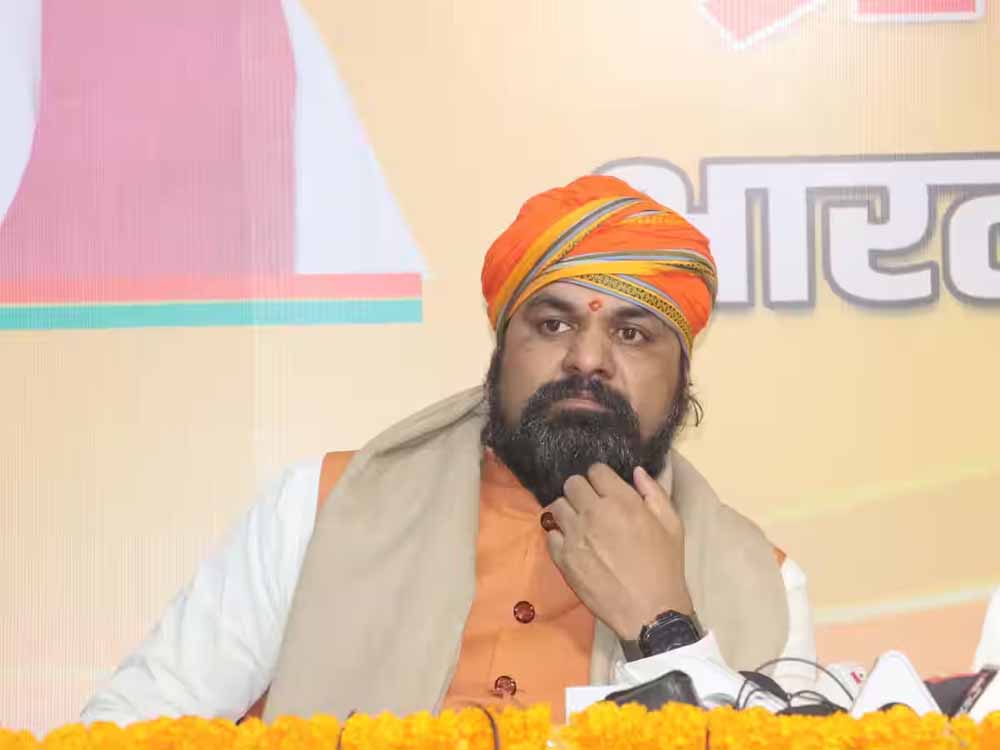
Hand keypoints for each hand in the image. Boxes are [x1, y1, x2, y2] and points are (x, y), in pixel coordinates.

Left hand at [544, 463, 692, 640]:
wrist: (649, 611)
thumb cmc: (665, 567)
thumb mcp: (672, 525)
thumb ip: (654, 493)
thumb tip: (637, 472)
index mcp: (621, 501)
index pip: (596, 470)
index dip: (600, 478)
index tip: (605, 489)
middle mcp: (593, 513)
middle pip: (572, 484)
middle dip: (581, 491)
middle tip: (591, 506)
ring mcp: (574, 535)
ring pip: (557, 506)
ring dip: (568, 511)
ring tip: (580, 525)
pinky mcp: (563, 558)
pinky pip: (549, 535)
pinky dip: (559, 537)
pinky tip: (573, 545)